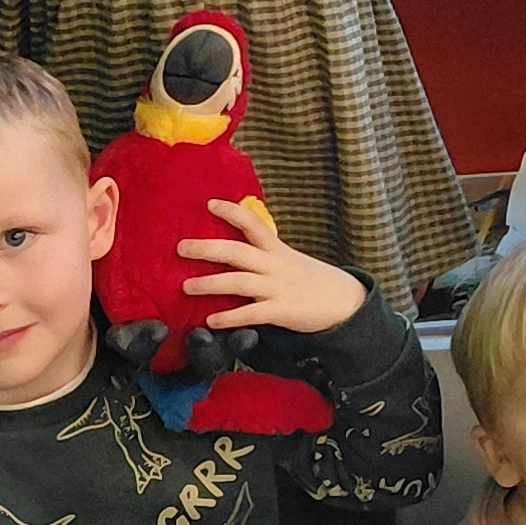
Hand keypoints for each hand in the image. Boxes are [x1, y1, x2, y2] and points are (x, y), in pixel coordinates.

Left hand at [178, 195, 365, 337]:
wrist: (344, 301)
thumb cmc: (310, 280)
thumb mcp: (289, 259)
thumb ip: (264, 254)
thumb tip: (232, 250)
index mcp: (277, 250)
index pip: (253, 224)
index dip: (232, 212)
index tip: (210, 203)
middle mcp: (275, 265)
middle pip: (237, 252)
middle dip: (207, 249)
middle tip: (181, 247)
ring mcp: (278, 288)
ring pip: (239, 282)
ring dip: (210, 284)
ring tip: (186, 287)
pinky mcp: (282, 311)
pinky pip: (251, 313)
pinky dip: (230, 317)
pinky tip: (211, 321)